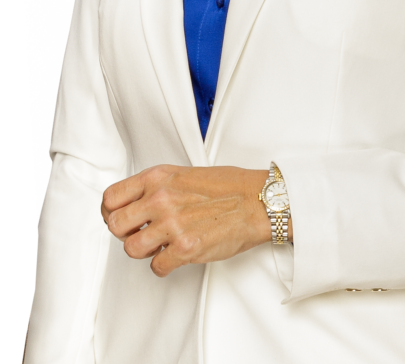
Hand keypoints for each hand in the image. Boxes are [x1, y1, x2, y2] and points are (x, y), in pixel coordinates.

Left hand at [101, 164, 278, 276]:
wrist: (257, 201)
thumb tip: (132, 206)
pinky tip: (176, 255)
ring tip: (161, 245)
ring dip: (145, 251)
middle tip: (141, 234)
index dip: (111, 213)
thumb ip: (155, 187)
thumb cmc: (227, 187)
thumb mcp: (183, 174)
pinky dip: (164, 266)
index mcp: (158, 177)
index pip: (110, 198)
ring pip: (131, 249)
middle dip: (126, 234)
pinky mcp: (186, 248)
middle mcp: (161, 198)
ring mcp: (173, 223)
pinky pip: (156, 267)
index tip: (120, 219)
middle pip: (115, 226)